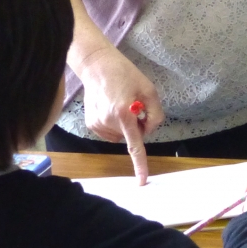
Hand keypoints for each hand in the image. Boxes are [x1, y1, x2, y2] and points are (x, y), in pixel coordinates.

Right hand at [77, 43, 163, 184]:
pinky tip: (111, 107)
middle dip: (137, 126)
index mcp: (124, 113)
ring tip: (120, 104)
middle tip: (134, 104)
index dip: (140, 165)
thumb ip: (155, 114)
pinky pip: (110, 132)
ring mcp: (97, 124)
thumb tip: (147, 131)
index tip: (142, 181)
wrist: (97, 66)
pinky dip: (114, 125)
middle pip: (131, 136)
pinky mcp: (91, 124)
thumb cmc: (125, 74)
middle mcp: (108, 122)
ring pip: (120, 136)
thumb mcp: (149, 89)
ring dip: (125, 125)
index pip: (135, 145)